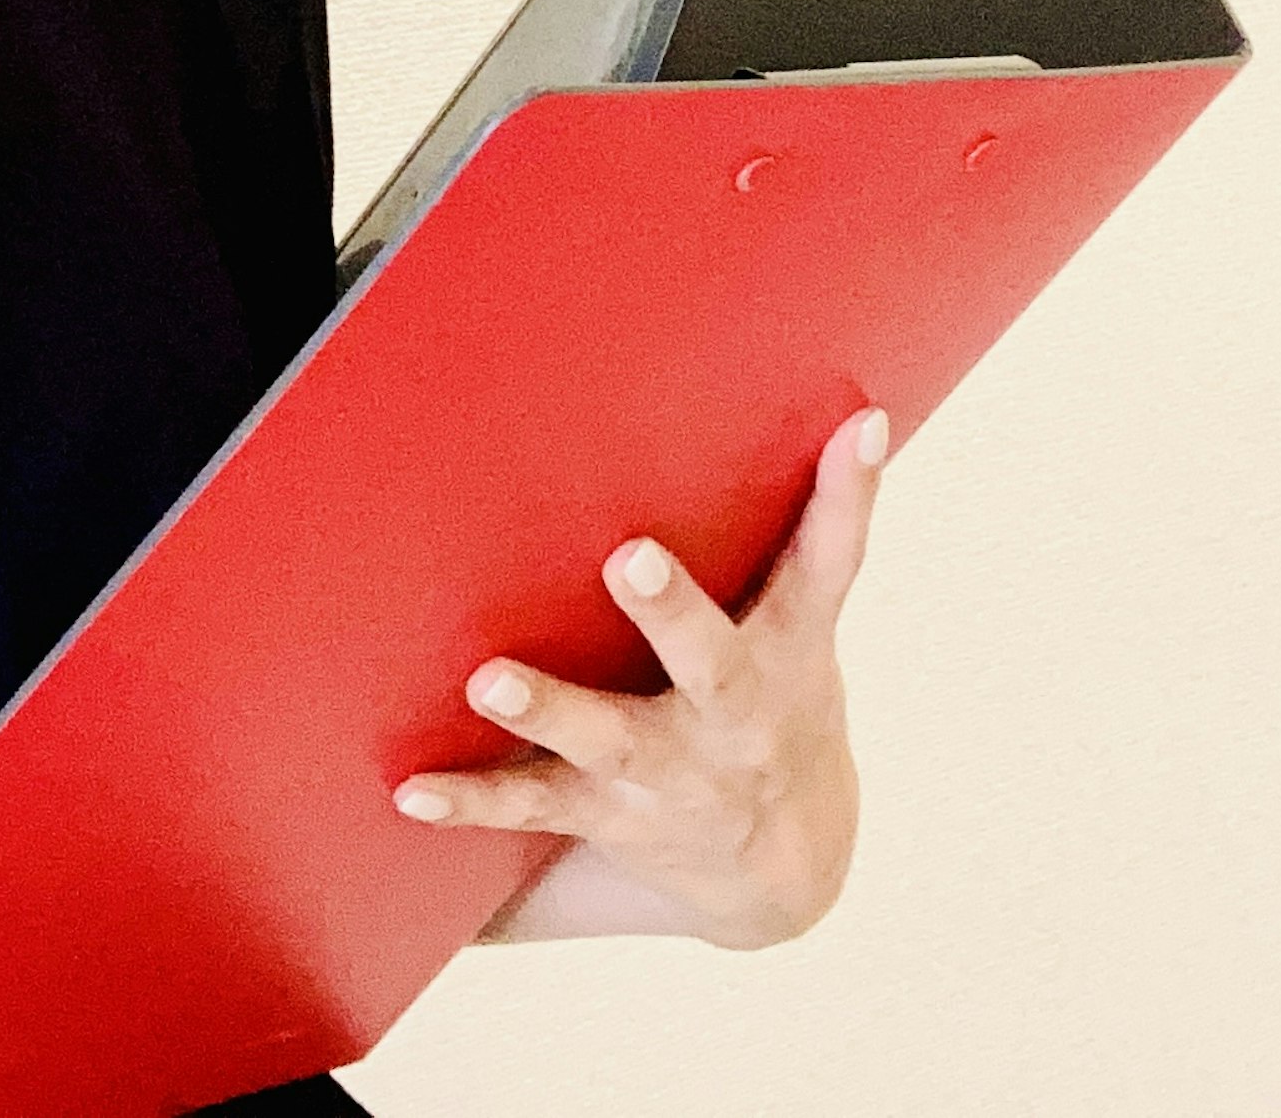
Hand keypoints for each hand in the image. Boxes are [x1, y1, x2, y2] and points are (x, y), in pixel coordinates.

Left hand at [393, 405, 889, 950]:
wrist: (785, 869)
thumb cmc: (784, 698)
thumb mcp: (809, 621)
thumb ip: (821, 523)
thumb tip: (868, 411)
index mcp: (791, 652)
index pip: (829, 565)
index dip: (849, 495)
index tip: (858, 429)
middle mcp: (735, 717)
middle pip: (713, 665)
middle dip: (674, 613)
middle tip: (631, 558)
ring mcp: (670, 772)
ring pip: (609, 742)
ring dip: (550, 709)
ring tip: (488, 678)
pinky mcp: (608, 812)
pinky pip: (535, 803)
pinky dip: (473, 799)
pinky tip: (412, 788)